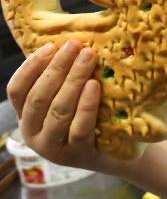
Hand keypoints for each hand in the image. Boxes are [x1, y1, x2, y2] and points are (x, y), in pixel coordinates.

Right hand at [6, 39, 107, 171]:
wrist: (117, 156)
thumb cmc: (92, 120)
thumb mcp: (69, 101)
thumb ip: (61, 80)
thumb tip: (70, 42)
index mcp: (26, 118)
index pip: (17, 90)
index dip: (31, 66)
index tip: (51, 45)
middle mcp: (33, 134)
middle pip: (39, 97)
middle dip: (57, 68)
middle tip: (77, 46)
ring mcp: (54, 148)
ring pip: (58, 110)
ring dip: (73, 80)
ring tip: (88, 58)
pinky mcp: (78, 155)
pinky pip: (80, 128)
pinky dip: (86, 105)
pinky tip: (94, 86)